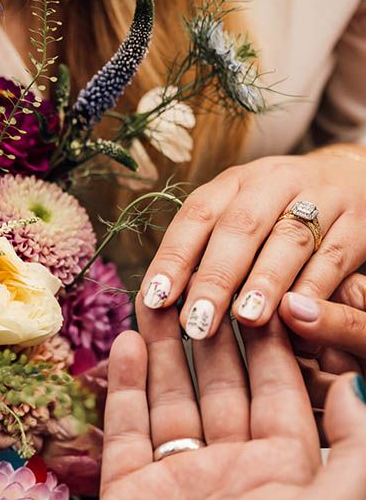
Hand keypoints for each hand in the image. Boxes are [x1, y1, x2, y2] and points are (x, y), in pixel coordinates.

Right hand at [65, 299, 365, 499]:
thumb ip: (356, 456)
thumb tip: (364, 384)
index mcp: (287, 482)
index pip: (285, 395)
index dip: (274, 344)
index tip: (260, 292)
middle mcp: (234, 476)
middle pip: (223, 388)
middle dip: (213, 336)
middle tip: (200, 282)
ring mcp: (178, 484)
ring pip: (171, 400)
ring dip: (162, 350)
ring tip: (155, 299)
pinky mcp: (129, 494)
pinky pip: (127, 428)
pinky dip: (125, 385)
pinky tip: (124, 343)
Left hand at [139, 148, 365, 338]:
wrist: (351, 178)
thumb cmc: (274, 215)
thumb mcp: (237, 219)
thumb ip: (203, 254)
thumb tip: (157, 304)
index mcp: (232, 183)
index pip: (196, 216)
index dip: (173, 258)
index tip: (154, 299)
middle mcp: (272, 183)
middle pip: (239, 227)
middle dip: (216, 277)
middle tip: (197, 321)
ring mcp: (320, 198)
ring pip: (289, 239)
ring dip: (266, 280)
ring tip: (246, 317)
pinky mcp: (358, 222)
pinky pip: (335, 254)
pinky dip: (315, 287)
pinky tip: (295, 314)